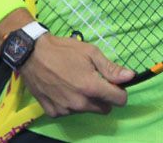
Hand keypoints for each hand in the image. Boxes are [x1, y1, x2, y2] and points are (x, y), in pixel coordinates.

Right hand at [19, 35, 134, 116]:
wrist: (32, 54)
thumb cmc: (63, 50)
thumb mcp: (90, 52)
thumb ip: (111, 68)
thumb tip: (130, 77)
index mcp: (91, 87)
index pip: (118, 101)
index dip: (120, 91)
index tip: (114, 84)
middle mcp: (79, 103)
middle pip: (104, 108)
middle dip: (104, 97)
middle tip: (95, 81)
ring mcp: (65, 109)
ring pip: (87, 110)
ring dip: (87, 100)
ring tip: (76, 82)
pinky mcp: (53, 112)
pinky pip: (70, 112)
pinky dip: (71, 103)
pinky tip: (64, 88)